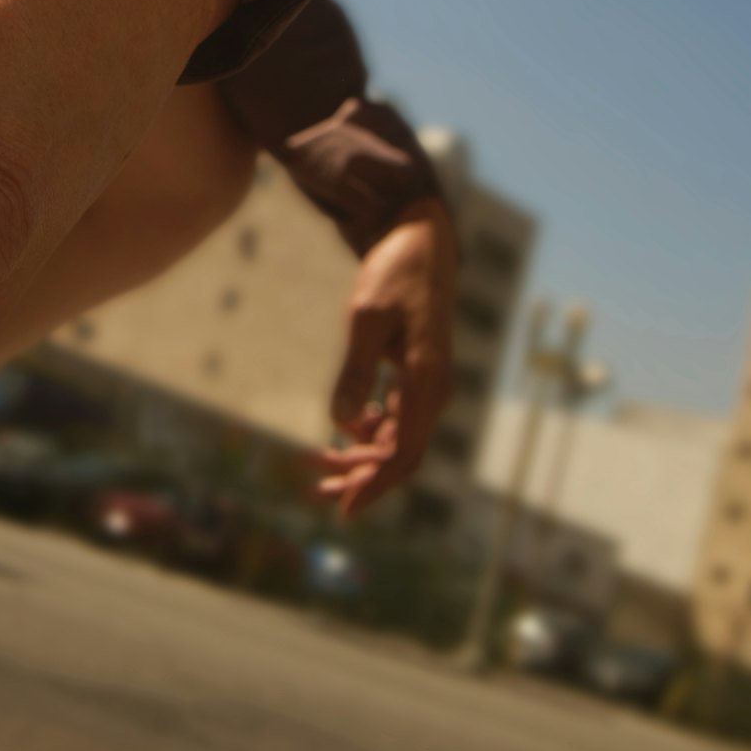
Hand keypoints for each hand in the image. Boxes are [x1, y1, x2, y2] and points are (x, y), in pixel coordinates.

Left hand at [311, 196, 456, 516]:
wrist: (418, 240)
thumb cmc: (393, 274)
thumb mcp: (366, 317)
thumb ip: (355, 371)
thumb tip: (341, 424)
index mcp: (426, 380)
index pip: (405, 453)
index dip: (375, 486)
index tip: (344, 509)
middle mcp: (433, 388)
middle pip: (400, 454)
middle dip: (360, 476)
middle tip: (316, 486)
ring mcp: (427, 383)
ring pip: (397, 439)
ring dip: (360, 456)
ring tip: (317, 465)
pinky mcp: (417, 373)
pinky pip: (396, 418)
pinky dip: (368, 432)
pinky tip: (340, 434)